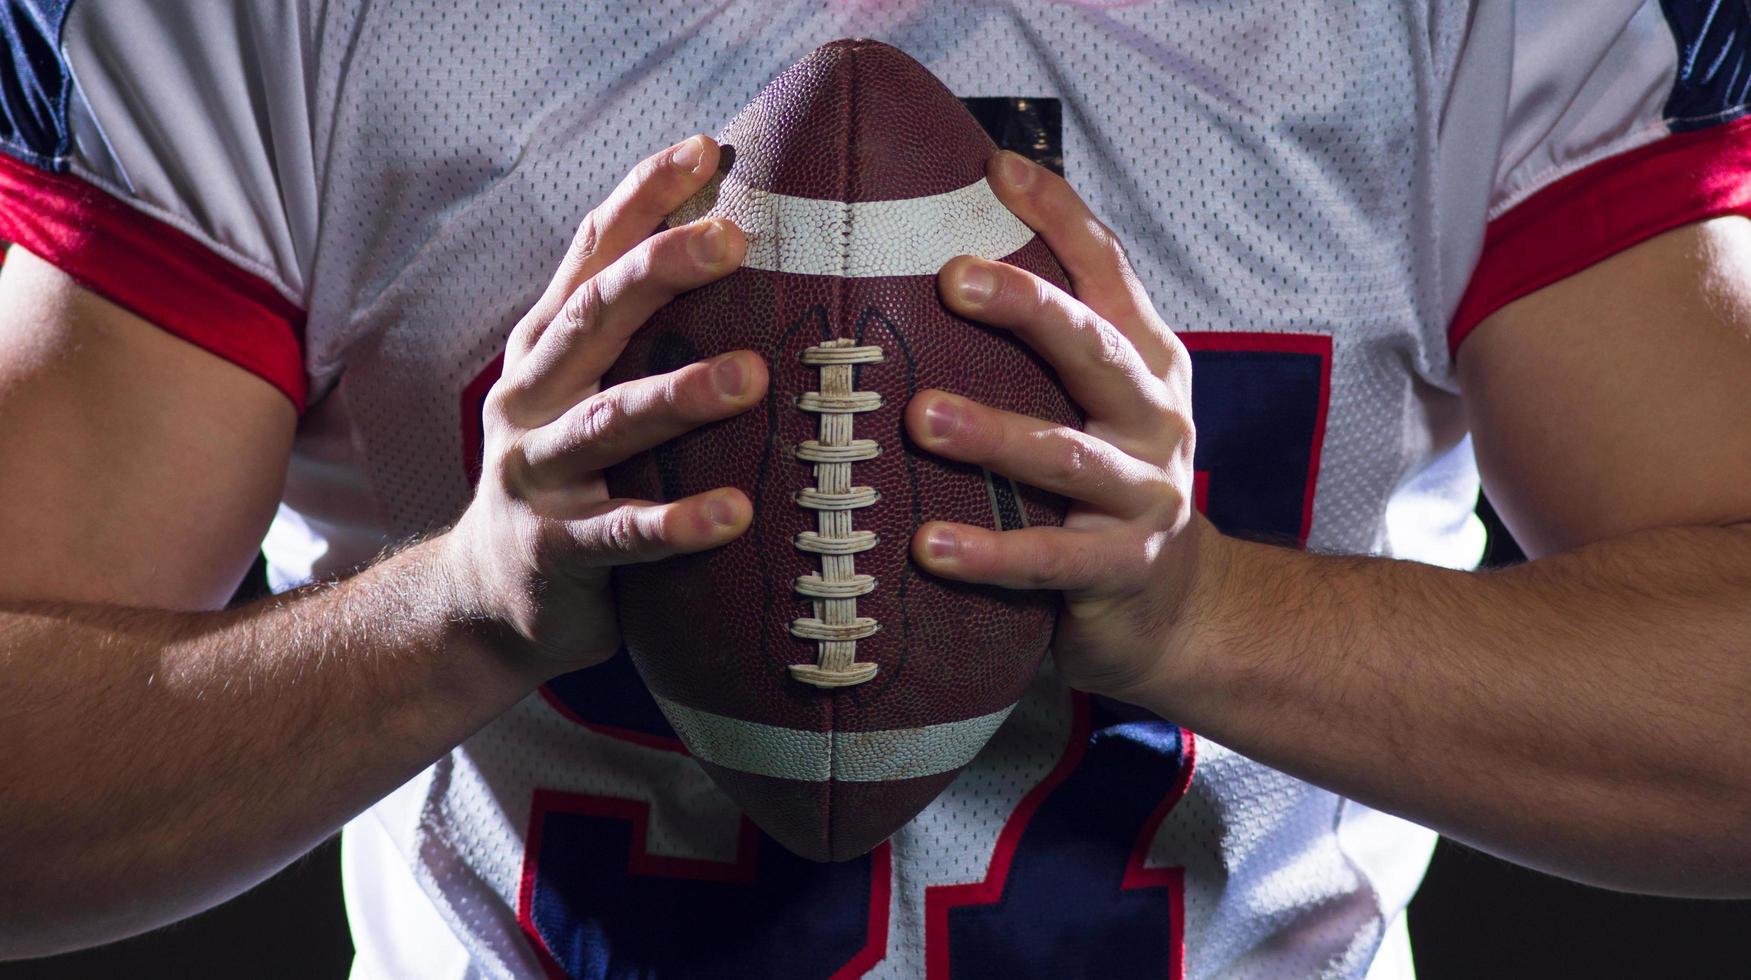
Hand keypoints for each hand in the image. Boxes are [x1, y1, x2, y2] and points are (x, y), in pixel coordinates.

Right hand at [446, 135, 768, 675]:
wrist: (488, 601)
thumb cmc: (569, 479)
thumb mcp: (587, 394)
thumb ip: (642, 336)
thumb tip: (738, 239)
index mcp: (546, 350)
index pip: (591, 255)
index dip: (642, 198)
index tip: (704, 148)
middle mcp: (531, 399)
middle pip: (594, 320)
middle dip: (661, 270)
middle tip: (735, 238)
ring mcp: (534, 476)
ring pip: (607, 423)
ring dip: (678, 396)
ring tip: (751, 376)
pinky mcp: (552, 552)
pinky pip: (620, 533)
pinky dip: (677, 523)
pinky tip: (735, 513)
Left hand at [906, 151, 1212, 704]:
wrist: (1176, 605)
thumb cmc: (1106, 482)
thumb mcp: (1093, 400)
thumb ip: (1042, 341)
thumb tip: (937, 251)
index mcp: (1145, 361)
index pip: (1107, 271)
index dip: (1059, 215)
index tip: (995, 167)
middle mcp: (1154, 418)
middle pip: (1094, 347)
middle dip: (1028, 306)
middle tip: (952, 275)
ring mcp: (1143, 496)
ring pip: (1066, 456)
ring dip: (993, 434)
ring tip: (919, 417)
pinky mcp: (1120, 569)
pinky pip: (1048, 561)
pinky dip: (989, 554)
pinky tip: (927, 546)